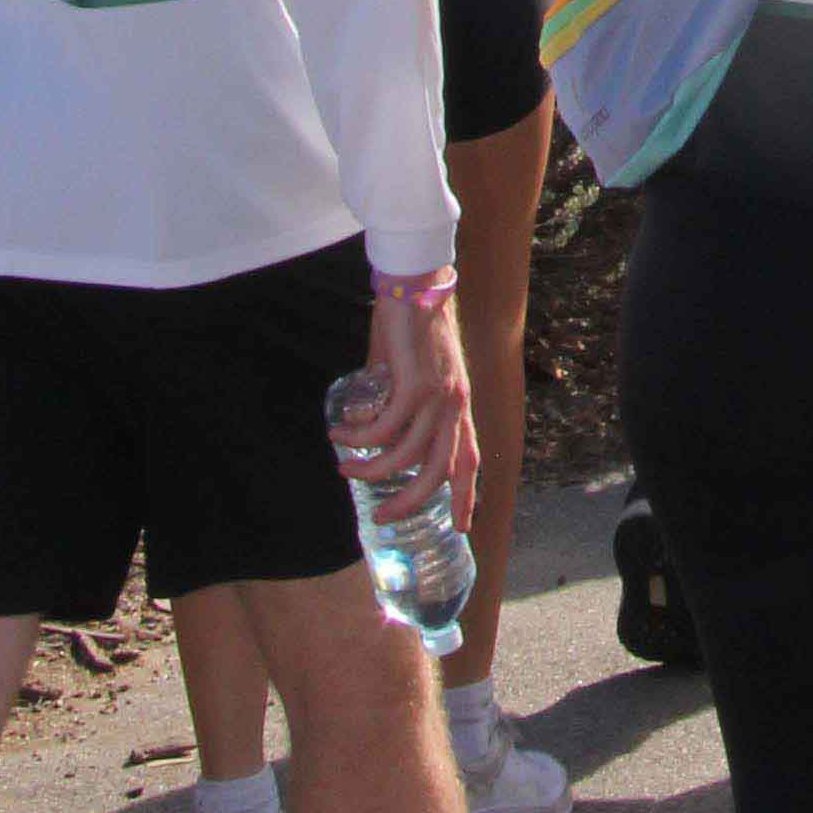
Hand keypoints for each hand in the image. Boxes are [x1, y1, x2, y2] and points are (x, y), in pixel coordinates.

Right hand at [346, 283, 477, 522]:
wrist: (415, 283)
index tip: (462, 528)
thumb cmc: (412, 327)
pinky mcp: (416, 383)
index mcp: (460, 404)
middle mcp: (456, 404)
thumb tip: (378, 431)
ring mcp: (438, 395)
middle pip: (439, 471)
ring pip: (406, 454)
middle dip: (410, 501)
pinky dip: (359, 437)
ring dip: (371, 468)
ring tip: (345, 466)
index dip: (468, 496)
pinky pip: (384, 428)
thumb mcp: (416, 374)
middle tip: (382, 516)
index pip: (471, 459)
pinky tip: (341, 432)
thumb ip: (404, 403)